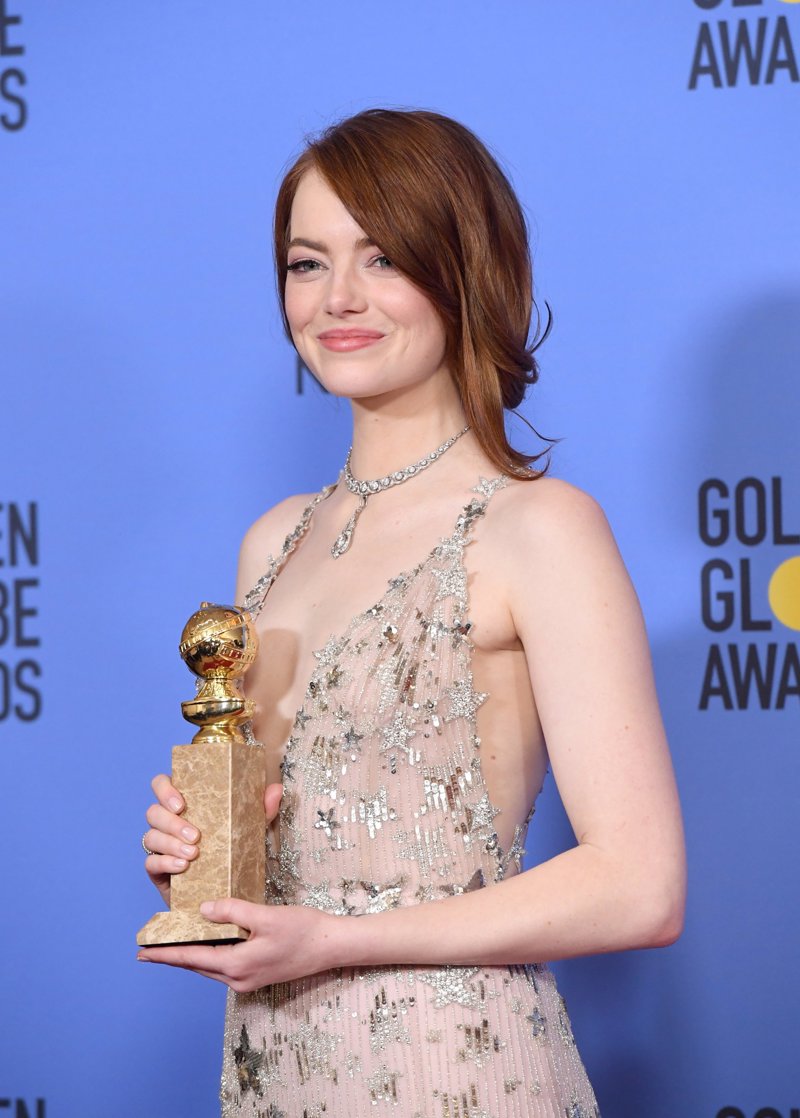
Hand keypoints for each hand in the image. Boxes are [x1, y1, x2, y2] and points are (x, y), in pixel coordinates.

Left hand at [136, 897, 338, 991]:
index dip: (165, 954)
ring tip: (172, 945)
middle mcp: (238, 979)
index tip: (142, 953)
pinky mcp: (258, 975)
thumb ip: (233, 911)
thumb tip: (203, 910)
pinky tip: (208, 944)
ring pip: (210, 967)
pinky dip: (210, 955)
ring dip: (191, 956)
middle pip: (197, 966)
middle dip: (173, 957)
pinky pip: (224, 966)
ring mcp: (249, 980)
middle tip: (150, 948)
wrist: (332, 946)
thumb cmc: (302, 929)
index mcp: (236, 965)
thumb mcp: (266, 915)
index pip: (191, 959)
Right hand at [143, 777, 282, 905]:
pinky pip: (150, 862)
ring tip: (193, 854)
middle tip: (196, 835)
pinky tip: (182, 867)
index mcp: (184, 804)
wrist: (225, 890)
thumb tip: (276, 789)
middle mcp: (167, 822)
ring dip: (170, 843)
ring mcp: (160, 846)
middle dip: (172, 822)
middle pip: (153, 811)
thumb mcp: (251, 828)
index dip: (164, 789)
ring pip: (151, 836)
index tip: (181, 803)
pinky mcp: (157, 871)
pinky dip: (165, 862)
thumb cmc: (232, 851)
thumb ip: (262, 808)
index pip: (161, 784)